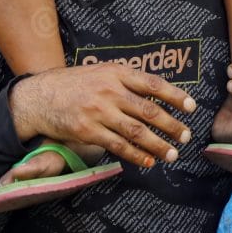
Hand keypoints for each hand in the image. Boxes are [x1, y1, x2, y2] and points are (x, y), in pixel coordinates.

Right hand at [9, 64, 196, 168]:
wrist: (40, 96)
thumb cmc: (76, 83)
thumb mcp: (102, 71)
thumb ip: (127, 80)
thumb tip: (158, 91)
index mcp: (117, 73)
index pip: (153, 84)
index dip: (175, 95)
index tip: (191, 106)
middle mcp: (110, 91)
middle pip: (149, 110)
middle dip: (171, 125)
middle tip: (186, 135)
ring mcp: (99, 112)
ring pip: (136, 131)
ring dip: (158, 145)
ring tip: (173, 154)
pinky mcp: (88, 132)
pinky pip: (118, 146)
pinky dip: (136, 155)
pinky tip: (148, 161)